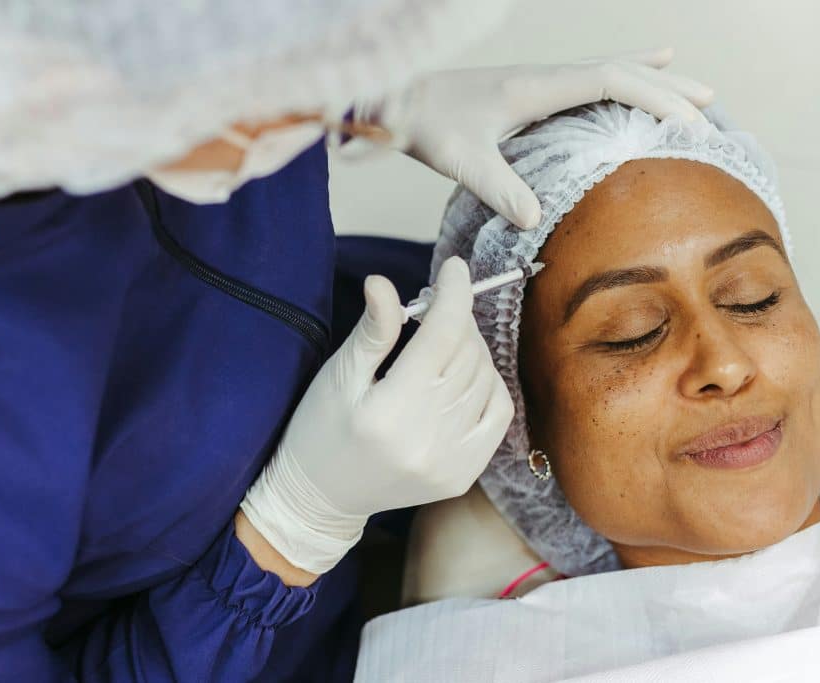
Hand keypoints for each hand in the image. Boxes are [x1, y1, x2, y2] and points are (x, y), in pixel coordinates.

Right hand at [240, 257, 513, 574]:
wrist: (320, 497)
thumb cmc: (321, 430)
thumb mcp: (339, 375)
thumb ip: (372, 330)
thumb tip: (384, 282)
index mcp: (391, 409)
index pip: (442, 335)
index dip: (454, 294)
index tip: (454, 267)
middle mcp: (427, 437)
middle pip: (467, 354)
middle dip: (458, 318)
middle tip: (437, 308)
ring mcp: (451, 461)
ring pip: (487, 380)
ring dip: (473, 350)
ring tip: (444, 344)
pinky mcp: (463, 475)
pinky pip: (498, 414)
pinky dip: (489, 385)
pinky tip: (464, 376)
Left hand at [364, 47, 712, 228]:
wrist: (398, 98)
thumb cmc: (428, 125)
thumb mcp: (462, 160)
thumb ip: (499, 187)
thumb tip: (536, 220)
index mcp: (535, 88)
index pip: (609, 81)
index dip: (653, 96)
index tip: (687, 122)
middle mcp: (545, 77)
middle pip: (621, 71)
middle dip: (668, 89)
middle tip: (712, 109)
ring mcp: (540, 80)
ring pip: (611, 70)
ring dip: (654, 79)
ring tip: (698, 91)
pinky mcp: (532, 89)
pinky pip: (590, 78)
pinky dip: (624, 74)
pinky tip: (642, 69)